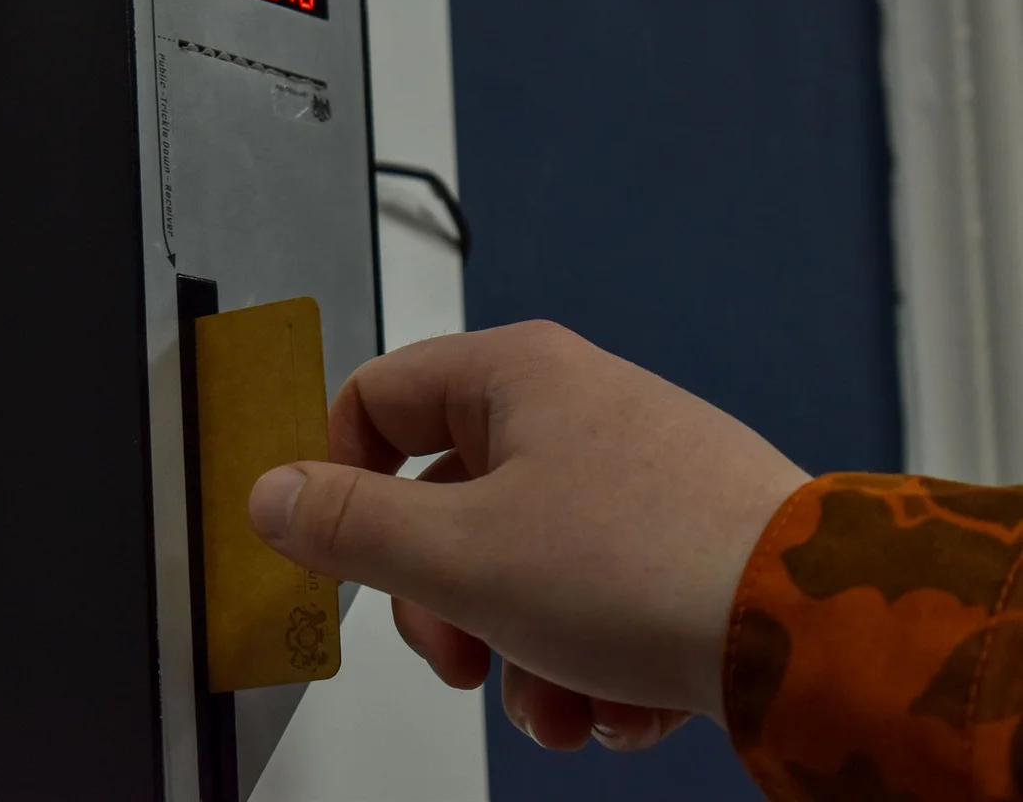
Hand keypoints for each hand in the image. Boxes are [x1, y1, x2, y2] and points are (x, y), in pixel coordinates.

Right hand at [248, 321, 808, 750]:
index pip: (374, 399)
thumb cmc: (647, 566)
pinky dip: (586, 659)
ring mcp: (629, 472)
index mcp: (512, 376)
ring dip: (517, 651)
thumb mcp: (456, 553)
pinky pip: (590, 593)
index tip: (341, 556)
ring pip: (518, 562)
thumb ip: (346, 525)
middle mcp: (572, 408)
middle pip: (444, 498)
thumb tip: (270, 496)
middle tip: (459, 658)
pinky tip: (616, 704)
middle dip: (442, 602)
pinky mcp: (675, 535)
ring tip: (555, 706)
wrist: (813, 631)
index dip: (339, 479)